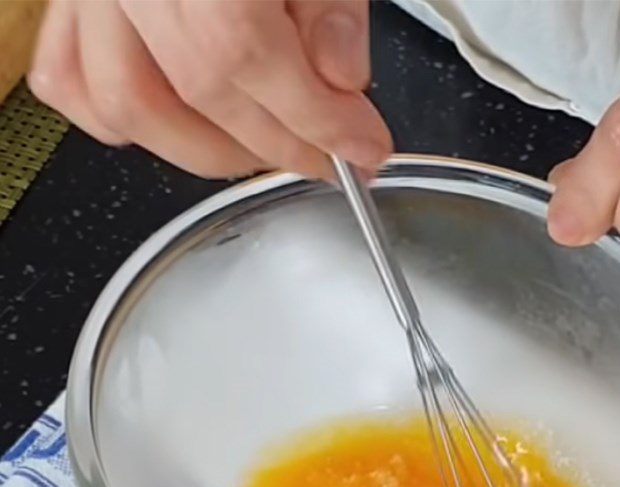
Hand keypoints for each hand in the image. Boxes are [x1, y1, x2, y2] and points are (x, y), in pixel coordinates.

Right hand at [29, 0, 391, 179]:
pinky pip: (71, 78)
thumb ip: (330, 1)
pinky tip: (187, 122)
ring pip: (125, 102)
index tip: (363, 149)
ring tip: (265, 148)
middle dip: (279, 145)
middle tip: (327, 155)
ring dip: (206, 148)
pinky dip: (127, 121)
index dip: (317, 120)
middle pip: (199, 89)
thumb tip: (340, 77)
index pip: (247, 52)